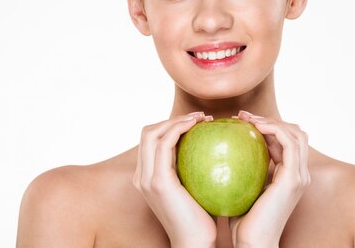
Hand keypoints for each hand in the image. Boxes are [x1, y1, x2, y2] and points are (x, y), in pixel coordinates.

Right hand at [133, 112, 216, 247]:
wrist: (196, 244)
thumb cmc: (201, 219)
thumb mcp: (194, 188)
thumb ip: (192, 170)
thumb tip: (212, 147)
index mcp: (147, 178)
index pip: (152, 141)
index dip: (171, 125)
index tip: (198, 123)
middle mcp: (142, 177)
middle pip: (147, 132)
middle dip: (172, 118)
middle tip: (200, 118)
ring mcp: (147, 179)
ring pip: (152, 133)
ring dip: (176, 120)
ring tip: (202, 119)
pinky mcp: (158, 181)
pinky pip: (165, 144)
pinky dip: (179, 129)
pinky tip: (199, 127)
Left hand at [229, 111, 310, 247]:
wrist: (252, 244)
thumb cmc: (242, 222)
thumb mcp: (243, 189)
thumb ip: (243, 171)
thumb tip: (222, 151)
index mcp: (290, 177)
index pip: (286, 142)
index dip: (267, 127)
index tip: (241, 122)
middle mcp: (299, 174)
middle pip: (296, 133)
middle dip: (271, 119)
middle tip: (243, 116)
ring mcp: (299, 176)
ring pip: (295, 133)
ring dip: (271, 120)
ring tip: (246, 118)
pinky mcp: (292, 178)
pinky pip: (287, 142)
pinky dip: (272, 128)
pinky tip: (252, 126)